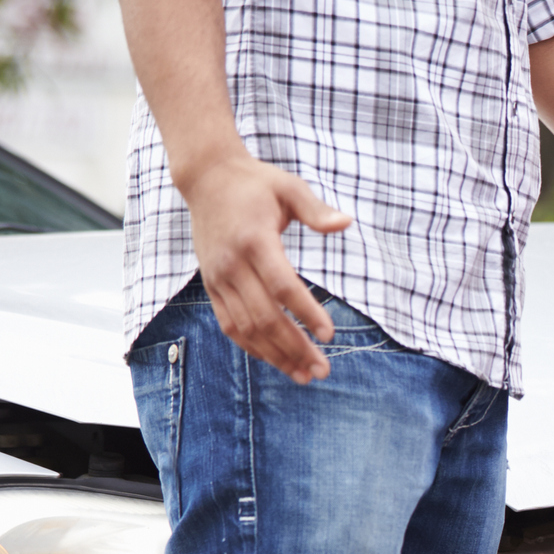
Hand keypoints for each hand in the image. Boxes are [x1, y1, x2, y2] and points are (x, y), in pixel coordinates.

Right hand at [180, 153, 351, 382]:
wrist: (207, 178)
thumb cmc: (256, 184)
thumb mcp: (289, 187)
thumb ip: (316, 210)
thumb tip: (346, 222)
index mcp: (254, 241)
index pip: (282, 285)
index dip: (306, 312)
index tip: (330, 335)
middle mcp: (232, 264)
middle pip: (265, 316)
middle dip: (295, 347)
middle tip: (323, 370)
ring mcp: (218, 278)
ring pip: (246, 328)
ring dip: (276, 355)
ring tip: (305, 374)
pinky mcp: (212, 286)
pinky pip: (230, 325)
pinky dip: (253, 347)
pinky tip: (278, 361)